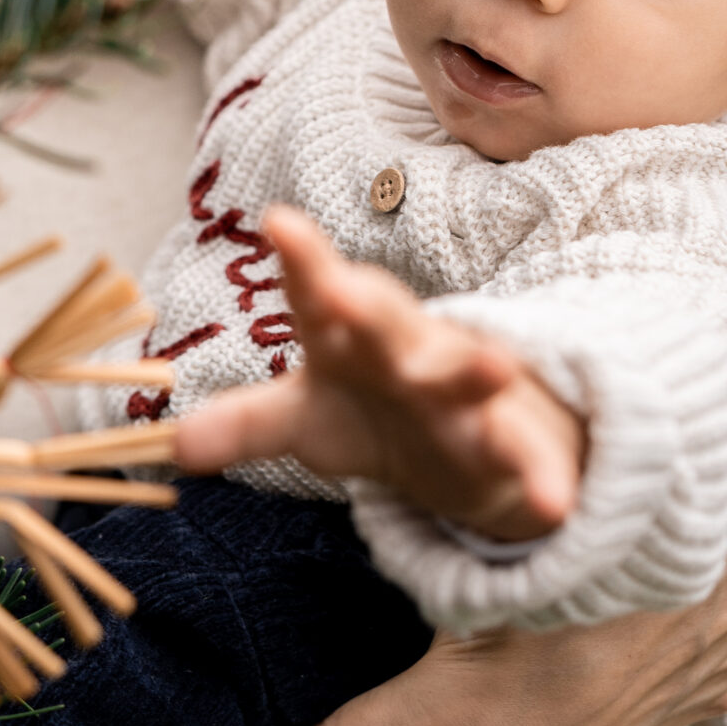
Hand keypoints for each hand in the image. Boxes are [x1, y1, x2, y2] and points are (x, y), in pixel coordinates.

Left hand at [175, 206, 585, 539]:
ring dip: (477, 372)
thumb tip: (171, 444)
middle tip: (344, 290)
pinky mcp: (511, 443)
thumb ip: (243, 423)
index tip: (277, 221)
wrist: (467, 439)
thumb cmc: (371, 409)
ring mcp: (463, 392)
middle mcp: (406, 351)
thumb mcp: (304, 419)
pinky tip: (555, 504)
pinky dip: (543, 479)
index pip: (318, 292)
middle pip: (388, 324)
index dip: (301, 260)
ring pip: (468, 376)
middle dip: (370, 307)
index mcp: (347, 337)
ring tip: (493, 367)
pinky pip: (527, 459)